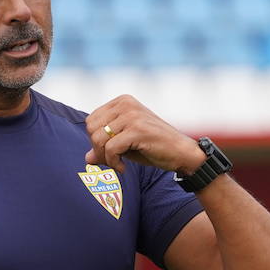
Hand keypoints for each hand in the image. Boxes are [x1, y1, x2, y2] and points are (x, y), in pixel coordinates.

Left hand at [84, 95, 205, 176]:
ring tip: (118, 164)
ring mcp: (132, 115)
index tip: (109, 153)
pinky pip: (111, 149)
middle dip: (98, 149)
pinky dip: (113, 163)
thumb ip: (105, 147)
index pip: (91, 120)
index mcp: (122, 101)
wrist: (182, 153)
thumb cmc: (154, 148)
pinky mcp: (137, 130)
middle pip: (91, 129)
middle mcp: (126, 104)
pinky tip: (123, 168)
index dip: (95, 140)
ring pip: (99, 139)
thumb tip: (87, 158)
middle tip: (112, 160)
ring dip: (106, 158)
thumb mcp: (125, 145)